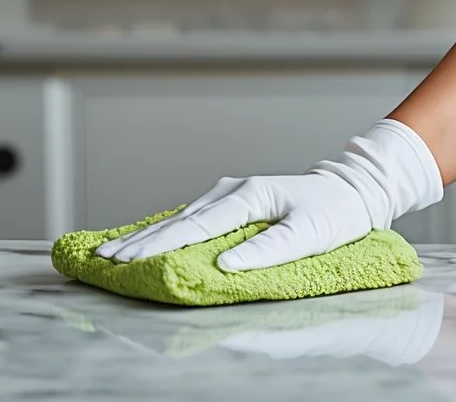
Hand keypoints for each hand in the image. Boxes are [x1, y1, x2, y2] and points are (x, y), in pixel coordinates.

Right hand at [93, 118, 443, 271]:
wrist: (354, 189)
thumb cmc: (335, 212)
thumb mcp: (311, 232)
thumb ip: (269, 249)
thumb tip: (224, 265)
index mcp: (249, 196)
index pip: (196, 226)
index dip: (159, 245)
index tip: (126, 259)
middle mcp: (233, 191)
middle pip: (179, 220)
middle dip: (139, 241)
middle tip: (101, 258)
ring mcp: (231, 194)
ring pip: (181, 217)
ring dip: (147, 235)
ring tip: (112, 250)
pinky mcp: (234, 202)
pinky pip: (193, 217)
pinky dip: (167, 228)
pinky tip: (148, 238)